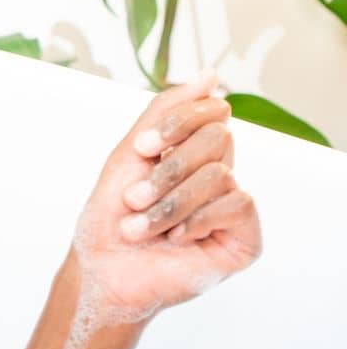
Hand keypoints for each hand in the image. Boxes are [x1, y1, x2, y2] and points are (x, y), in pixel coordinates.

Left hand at [70, 70, 261, 324]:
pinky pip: (237, 203)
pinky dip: (195, 219)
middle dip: (168, 168)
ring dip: (169, 202)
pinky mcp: (245, 237)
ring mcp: (232, 206)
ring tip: (138, 227)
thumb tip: (210, 75)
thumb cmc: (109, 220)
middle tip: (133, 198)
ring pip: (220, 174)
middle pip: (218, 137)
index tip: (142, 147)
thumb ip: (164, 112)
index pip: (210, 112)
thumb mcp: (129, 157)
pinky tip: (175, 239)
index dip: (178, 122)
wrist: (102, 273)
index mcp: (191, 153)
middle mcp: (217, 175)